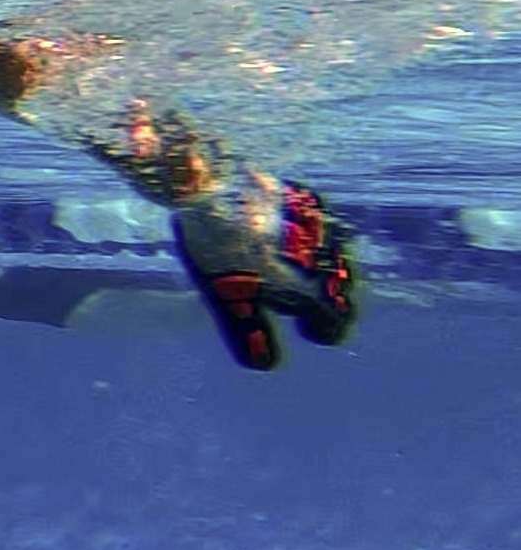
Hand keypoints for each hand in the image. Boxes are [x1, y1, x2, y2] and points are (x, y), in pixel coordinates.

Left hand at [170, 174, 359, 370]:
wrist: (208, 185)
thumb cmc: (216, 248)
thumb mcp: (226, 297)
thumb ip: (248, 332)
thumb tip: (266, 364)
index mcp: (312, 287)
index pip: (337, 321)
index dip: (324, 331)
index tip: (306, 330)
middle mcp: (328, 257)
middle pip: (341, 289)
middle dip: (324, 300)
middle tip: (299, 304)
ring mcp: (323, 225)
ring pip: (334, 258)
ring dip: (319, 270)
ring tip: (291, 272)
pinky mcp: (309, 200)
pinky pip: (322, 228)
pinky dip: (310, 241)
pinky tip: (287, 242)